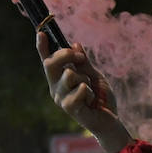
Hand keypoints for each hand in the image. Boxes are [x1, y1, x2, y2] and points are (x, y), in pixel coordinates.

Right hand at [37, 32, 128, 150]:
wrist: (110, 121)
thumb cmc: (101, 99)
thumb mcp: (95, 76)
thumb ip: (84, 63)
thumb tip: (75, 44)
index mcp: (59, 80)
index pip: (47, 61)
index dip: (43, 47)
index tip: (41, 32)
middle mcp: (56, 88)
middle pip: (51, 63)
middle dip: (66, 55)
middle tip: (80, 58)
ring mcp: (60, 98)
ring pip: (69, 75)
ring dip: (85, 78)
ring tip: (90, 91)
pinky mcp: (68, 107)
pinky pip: (79, 88)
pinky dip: (90, 91)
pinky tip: (92, 101)